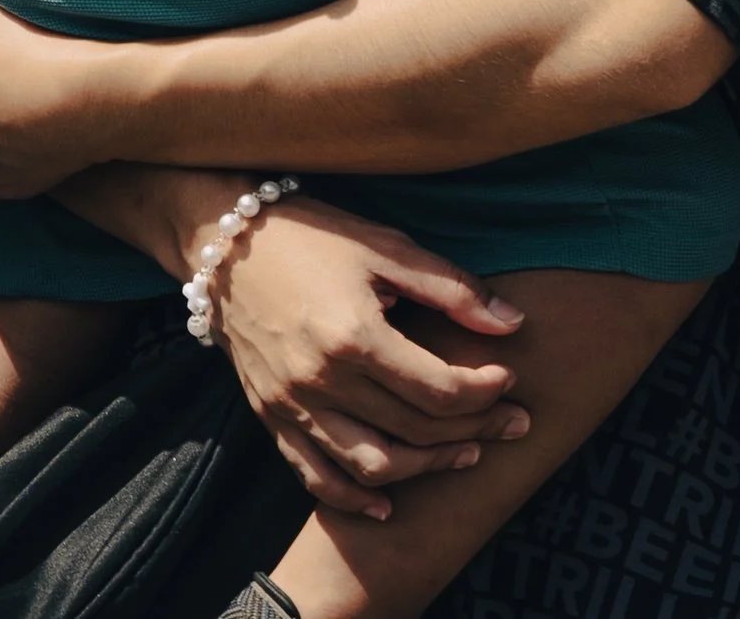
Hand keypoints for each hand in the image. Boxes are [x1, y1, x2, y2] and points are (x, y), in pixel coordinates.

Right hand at [206, 196, 531, 517]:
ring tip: (467, 454)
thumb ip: (451, 288)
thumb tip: (512, 322)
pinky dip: (353, 499)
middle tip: (511, 422)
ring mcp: (293, 406)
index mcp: (355, 336)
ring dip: (426, 469)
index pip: (438, 389)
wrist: (227, 243)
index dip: (484, 391)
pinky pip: (316, 477)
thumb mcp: (385, 247)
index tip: (510, 378)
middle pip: (414, 430)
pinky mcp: (271, 417)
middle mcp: (323, 381)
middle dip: (474, 430)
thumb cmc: (314, 235)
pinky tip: (387, 503)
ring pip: (372, 467)